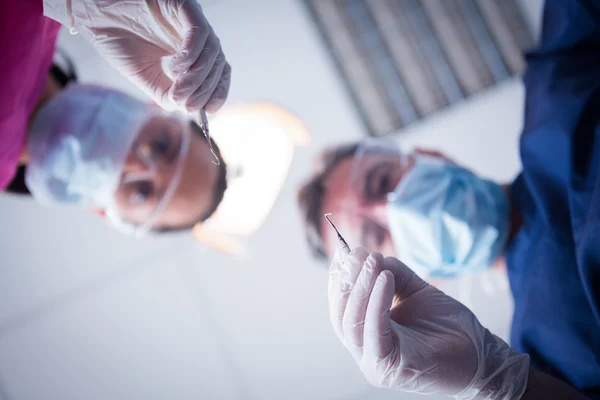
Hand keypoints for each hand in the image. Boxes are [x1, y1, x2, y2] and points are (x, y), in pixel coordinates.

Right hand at [44, 0, 230, 115]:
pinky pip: (199, 33)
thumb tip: (185, 108)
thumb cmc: (119, 40)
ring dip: (197, 78)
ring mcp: (191, 19)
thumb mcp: (147, 77)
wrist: (92, 16)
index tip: (207, 112)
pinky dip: (191, 56)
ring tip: (176, 91)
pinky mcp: (184, 5)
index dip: (218, 93)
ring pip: (212, 51)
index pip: (218, 72)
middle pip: (218, 64)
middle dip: (204, 90)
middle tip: (185, 105)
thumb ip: (167, 94)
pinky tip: (174, 69)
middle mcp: (196, 34)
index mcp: (192, 50)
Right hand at [328, 247, 529, 398]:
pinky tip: (384, 278)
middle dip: (348, 279)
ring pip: (353, 322)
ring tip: (373, 261)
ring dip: (361, 287)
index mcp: (366, 333)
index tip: (344, 250)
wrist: (480, 354)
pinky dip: (376, 302)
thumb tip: (369, 255)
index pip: (340, 305)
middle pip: (340, 314)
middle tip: (359, 254)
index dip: (339, 278)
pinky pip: (374, 331)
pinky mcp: (388, 368)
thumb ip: (392, 273)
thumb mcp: (415, 291)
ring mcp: (373, 362)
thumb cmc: (448, 327)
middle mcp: (365, 350)